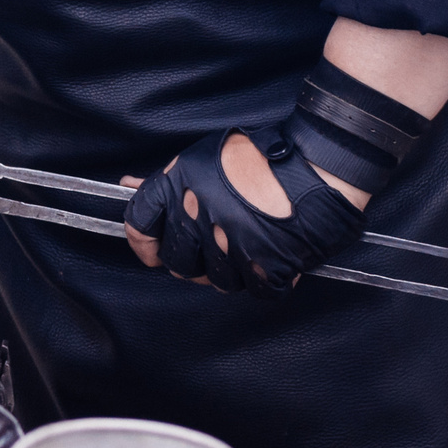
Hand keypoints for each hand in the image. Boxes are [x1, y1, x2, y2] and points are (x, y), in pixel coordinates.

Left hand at [122, 127, 365, 296]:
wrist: (319, 164)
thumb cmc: (263, 157)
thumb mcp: (204, 157)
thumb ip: (167, 180)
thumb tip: (128, 184)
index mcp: (180, 188)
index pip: (138, 224)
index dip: (141, 241)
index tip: (150, 248)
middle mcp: (200, 219)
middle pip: (175, 261)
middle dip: (187, 259)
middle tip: (206, 247)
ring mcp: (231, 247)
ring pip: (212, 280)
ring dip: (225, 269)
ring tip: (241, 247)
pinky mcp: (264, 269)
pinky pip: (251, 290)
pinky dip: (260, 278)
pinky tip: (267, 257)